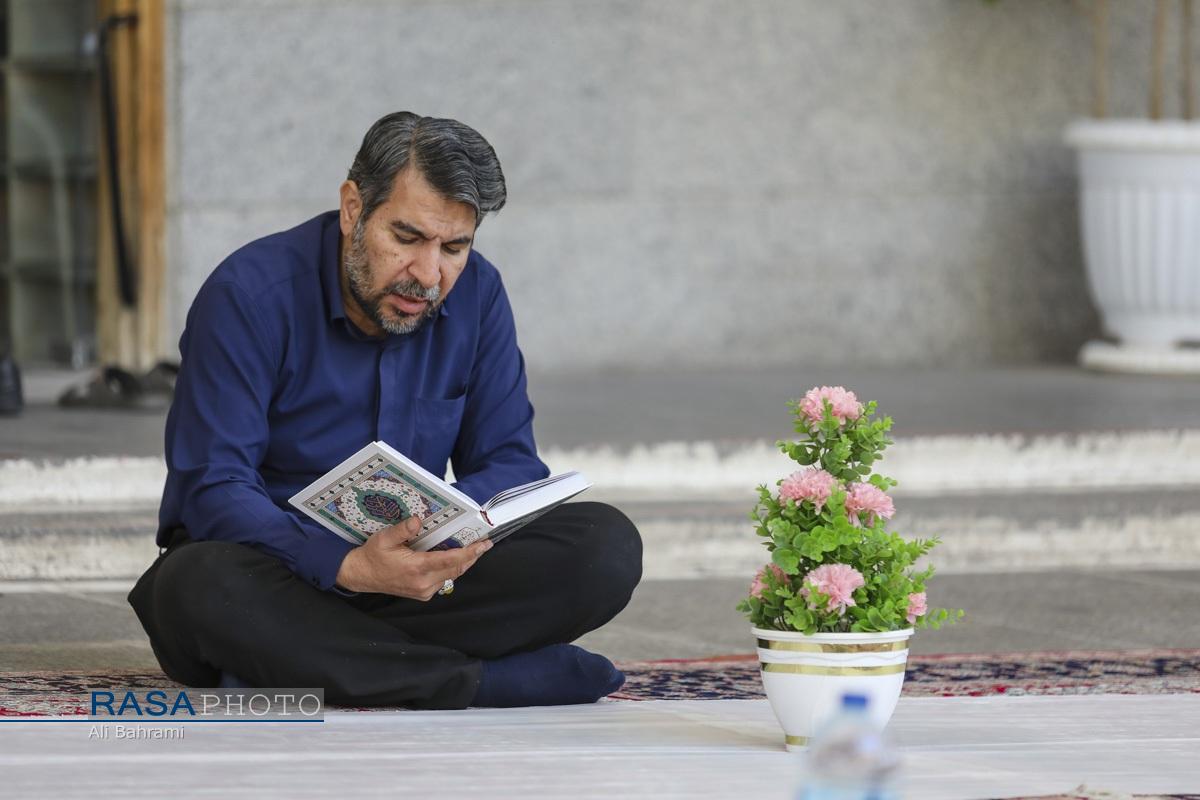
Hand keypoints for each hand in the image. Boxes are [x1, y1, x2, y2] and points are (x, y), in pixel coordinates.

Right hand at [334, 517, 491, 599]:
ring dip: (462, 563)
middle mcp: (423, 583)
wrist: (362, 576)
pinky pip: (443, 580)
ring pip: (452, 576)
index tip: (484, 545)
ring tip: (472, 548)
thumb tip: (418, 521)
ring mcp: (424, 591)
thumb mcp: (384, 538)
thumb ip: (402, 529)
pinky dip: (451, 569)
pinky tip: (452, 558)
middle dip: (472, 557)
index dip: (470, 553)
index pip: (451, 561)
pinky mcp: (423, 594)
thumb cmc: (373, 555)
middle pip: (457, 569)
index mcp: (416, 568)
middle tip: (484, 544)